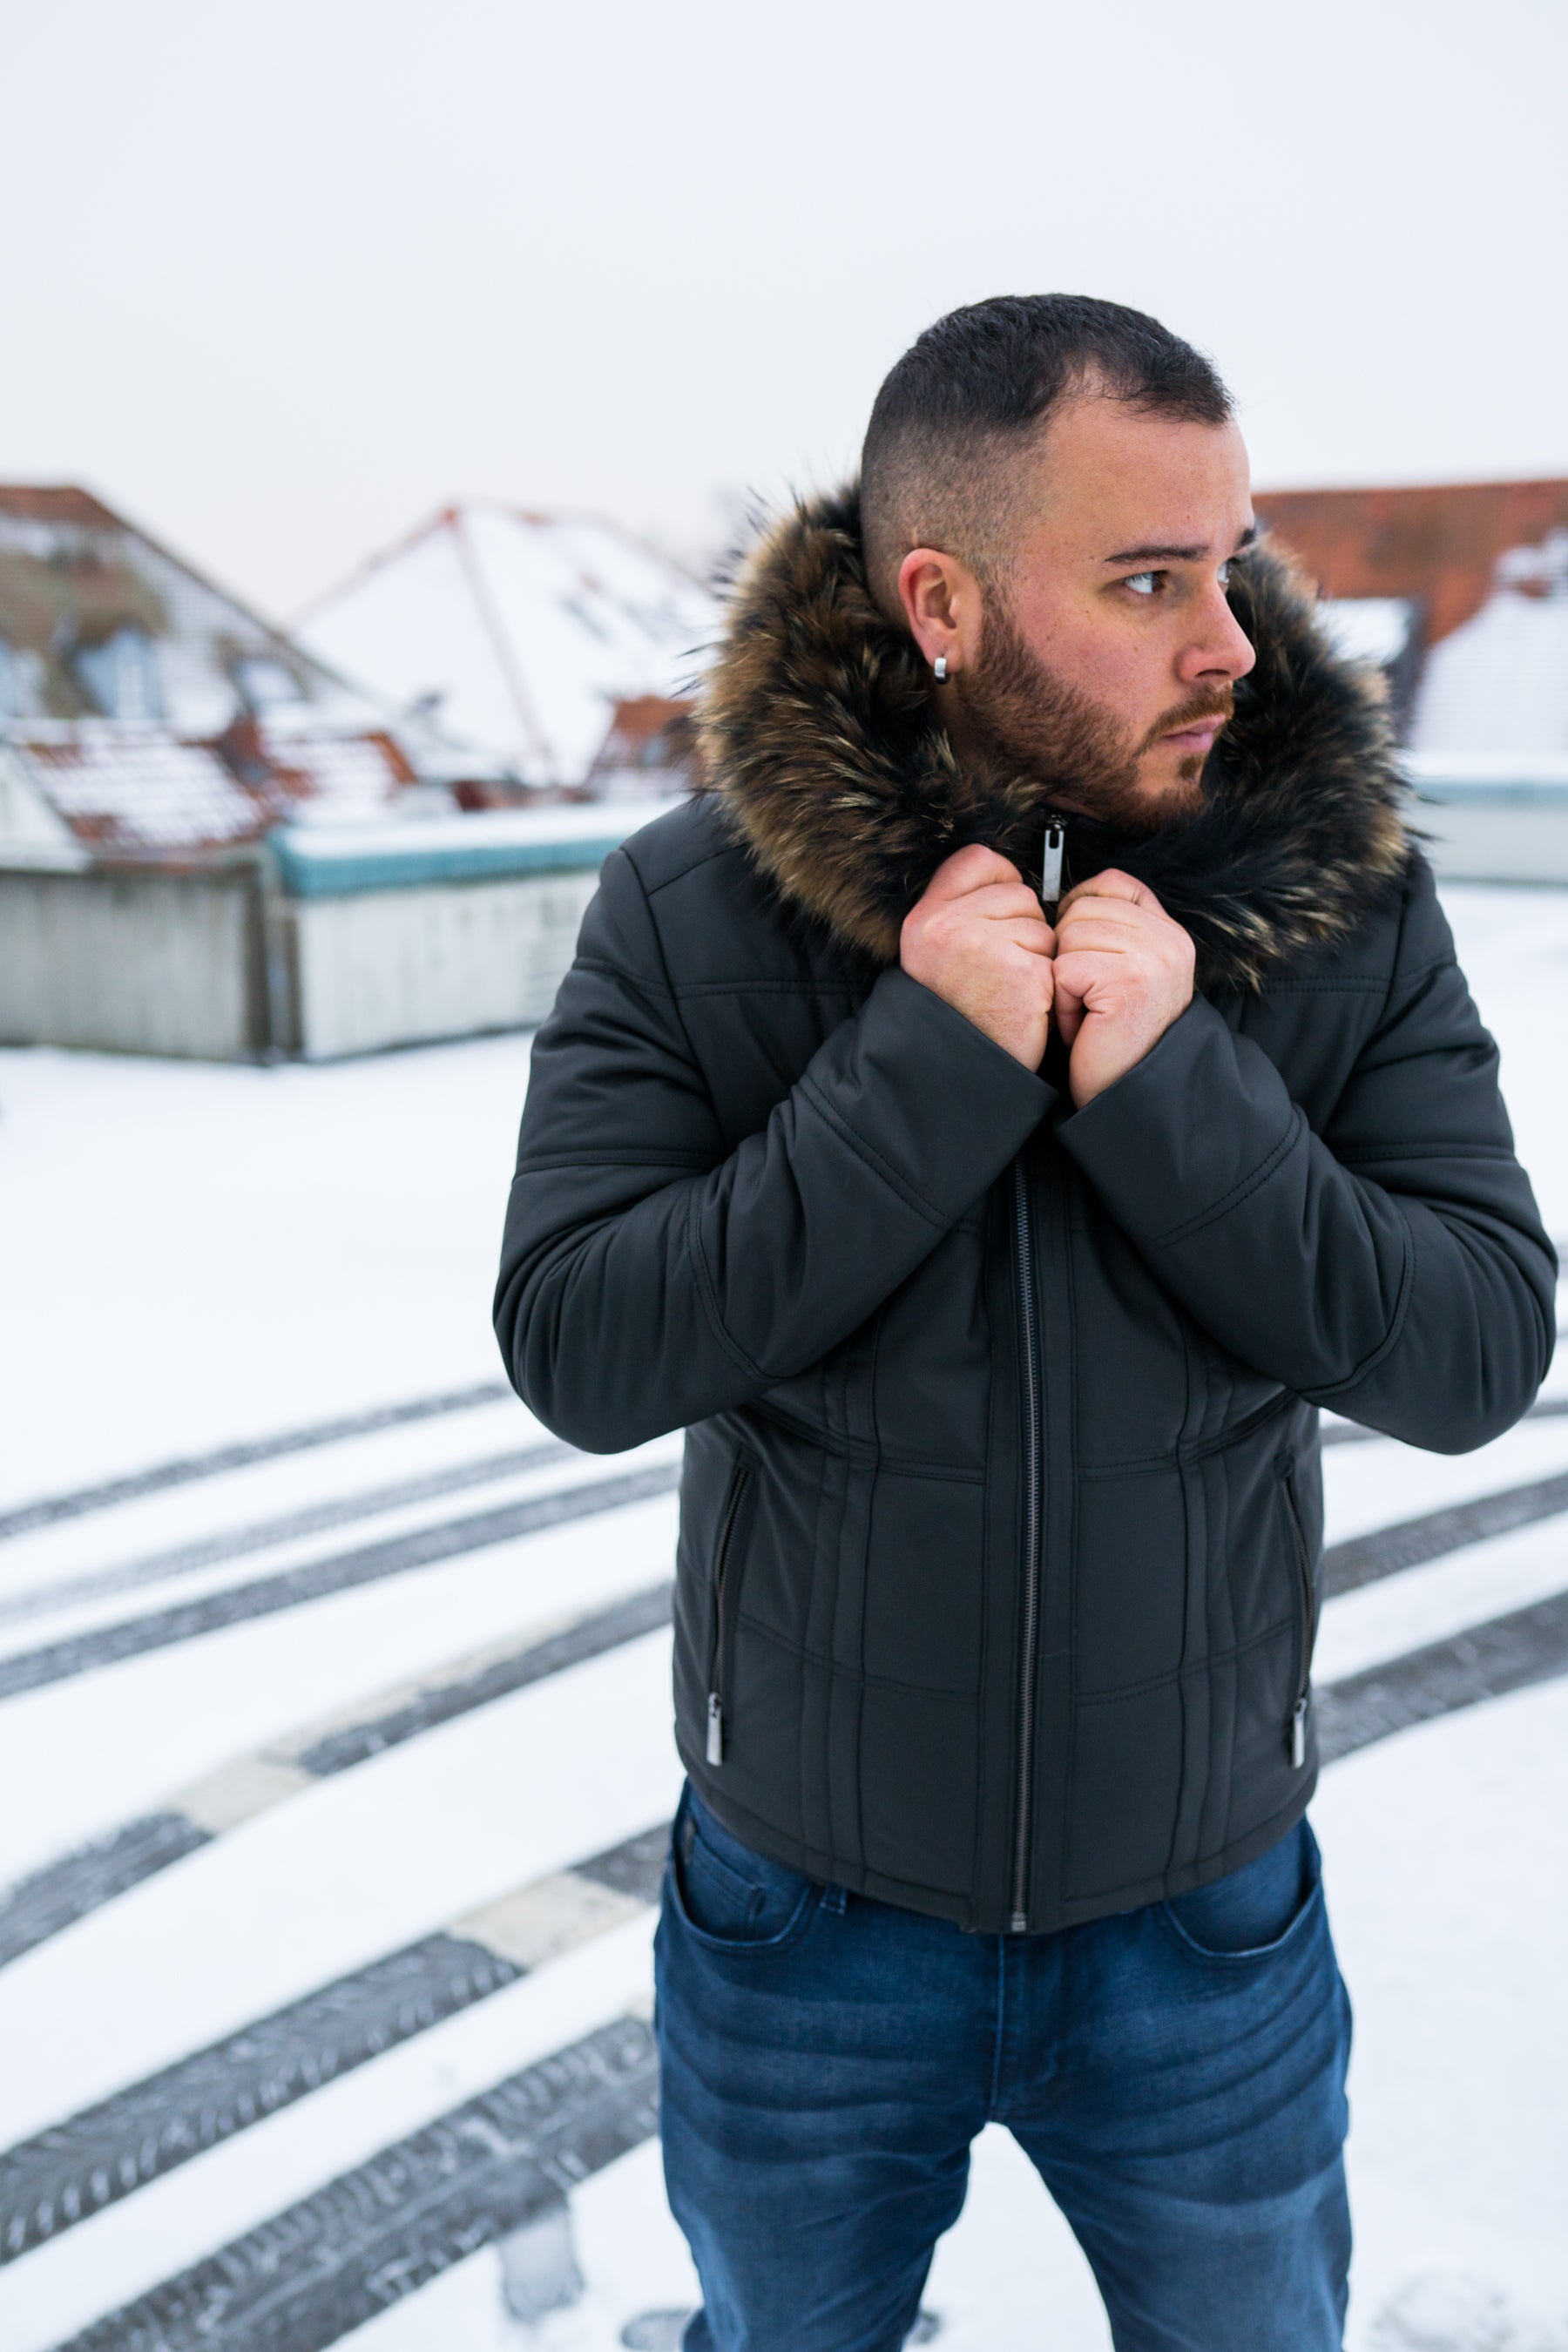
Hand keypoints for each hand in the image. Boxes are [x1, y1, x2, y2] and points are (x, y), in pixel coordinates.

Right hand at [900, 844, 1055, 1068]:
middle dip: (1023, 928)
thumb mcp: (938, 953)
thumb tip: (1008, 876)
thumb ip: (961, 910)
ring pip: (1041, 925)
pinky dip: (1050, 981)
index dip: (1000, 882)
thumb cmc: (959, 1014)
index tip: (999, 916)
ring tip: (1011, 989)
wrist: (960, 1073)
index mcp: (925, 918)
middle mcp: (947, 927)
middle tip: (1000, 971)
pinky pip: (1055, 955)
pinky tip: (1027, 1003)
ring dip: (1038, 956)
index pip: (977, 860)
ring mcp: (982, 947)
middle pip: (1018, 894)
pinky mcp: (1020, 972)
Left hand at [1052, 870, 1194, 1107]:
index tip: (1077, 944)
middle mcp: (1169, 940)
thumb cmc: (1117, 1039)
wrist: (1134, 1096)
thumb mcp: (1127, 973)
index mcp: (1170, 933)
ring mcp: (1153, 958)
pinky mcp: (1128, 981)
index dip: (1083, 905)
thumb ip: (1114, 932)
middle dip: (1069, 952)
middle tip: (1089, 997)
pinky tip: (1085, 1026)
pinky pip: (1065, 969)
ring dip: (1065, 980)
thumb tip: (1068, 899)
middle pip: (1083, 908)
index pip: (1116, 883)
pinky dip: (1063, 1003)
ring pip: (1069, 936)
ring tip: (1089, 1013)